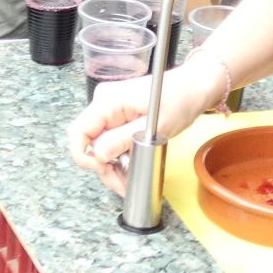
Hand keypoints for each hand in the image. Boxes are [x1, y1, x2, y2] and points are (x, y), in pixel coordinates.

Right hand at [68, 57, 225, 194]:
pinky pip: (109, 139)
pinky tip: (131, 167)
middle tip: (122, 185)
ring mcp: (110, 108)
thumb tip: (98, 155)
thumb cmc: (178, 101)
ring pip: (98, 144)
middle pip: (88, 142)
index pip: (79, 132)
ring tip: (129, 180)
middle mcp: (103, 103)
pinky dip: (118, 155)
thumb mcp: (152, 127)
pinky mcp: (118, 115)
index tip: (104, 170)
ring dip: (111, 165)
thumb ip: (122, 140)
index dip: (85, 156)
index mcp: (108, 101)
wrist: (194, 88)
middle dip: (103, 166)